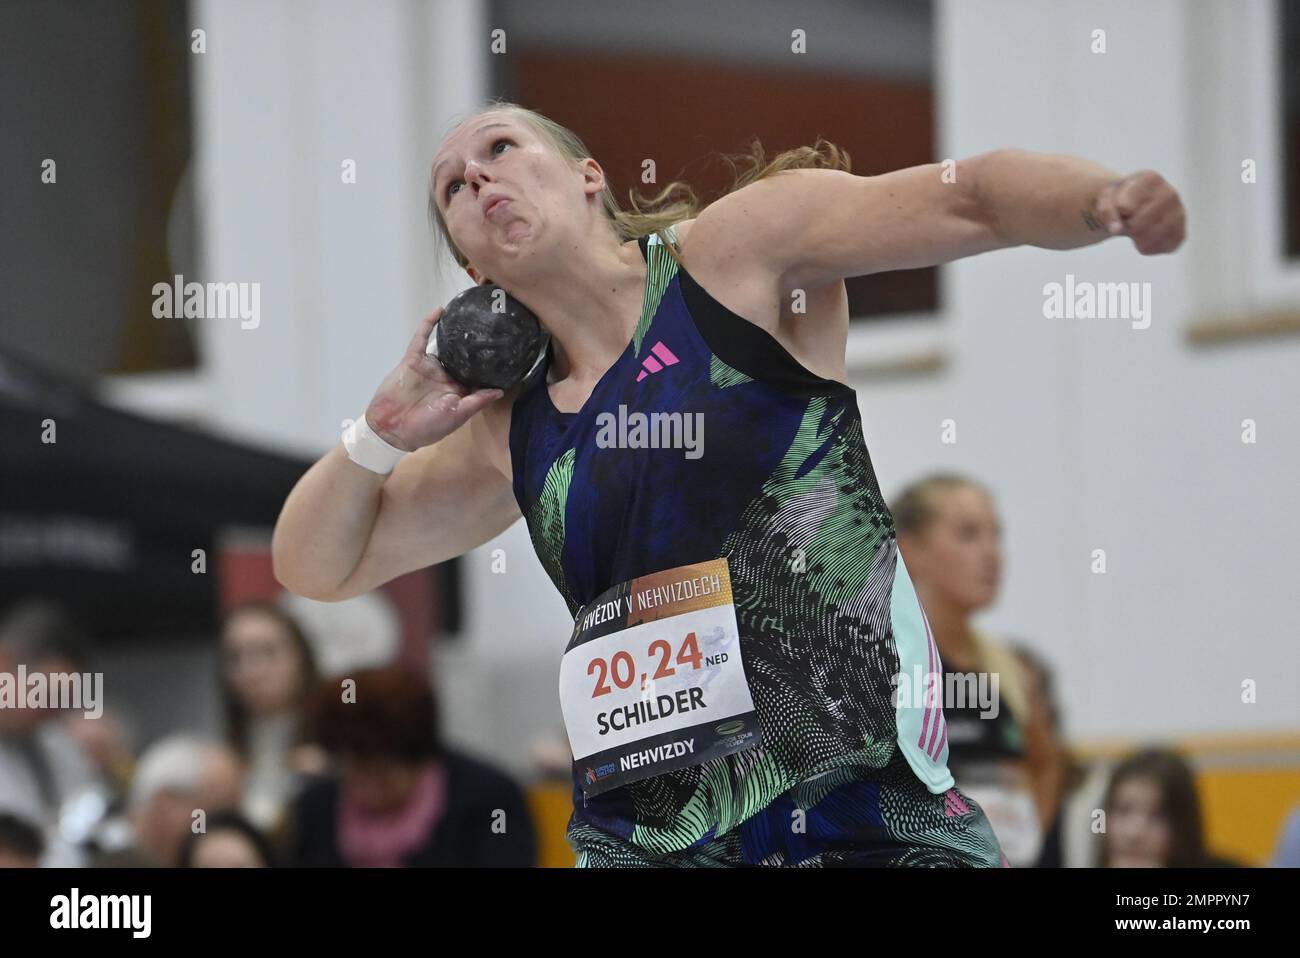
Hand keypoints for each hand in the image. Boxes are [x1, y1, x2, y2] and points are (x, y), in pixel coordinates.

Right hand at [363, 307, 503, 451]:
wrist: (392, 428)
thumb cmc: (427, 428)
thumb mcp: (458, 416)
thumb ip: (477, 401)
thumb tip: (500, 391)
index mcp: (457, 391)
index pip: (476, 375)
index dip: (489, 365)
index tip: (506, 352)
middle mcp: (445, 376)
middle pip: (463, 356)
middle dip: (475, 344)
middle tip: (492, 326)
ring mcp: (429, 367)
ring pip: (444, 344)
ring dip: (454, 331)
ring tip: (470, 314)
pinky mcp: (413, 360)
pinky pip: (421, 337)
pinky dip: (429, 323)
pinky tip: (441, 310)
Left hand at [1092, 170, 1185, 254]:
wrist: (1135, 205)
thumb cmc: (1120, 199)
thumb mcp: (1106, 199)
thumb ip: (1106, 211)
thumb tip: (1116, 229)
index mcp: (1150, 179)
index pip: (1125, 206)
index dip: (1118, 213)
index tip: (1120, 209)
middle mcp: (1170, 193)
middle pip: (1138, 224)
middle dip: (1127, 227)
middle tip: (1128, 220)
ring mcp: (1179, 213)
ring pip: (1152, 237)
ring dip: (1137, 239)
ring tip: (1135, 229)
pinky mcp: (1181, 233)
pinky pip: (1162, 248)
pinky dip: (1147, 248)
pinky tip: (1144, 239)